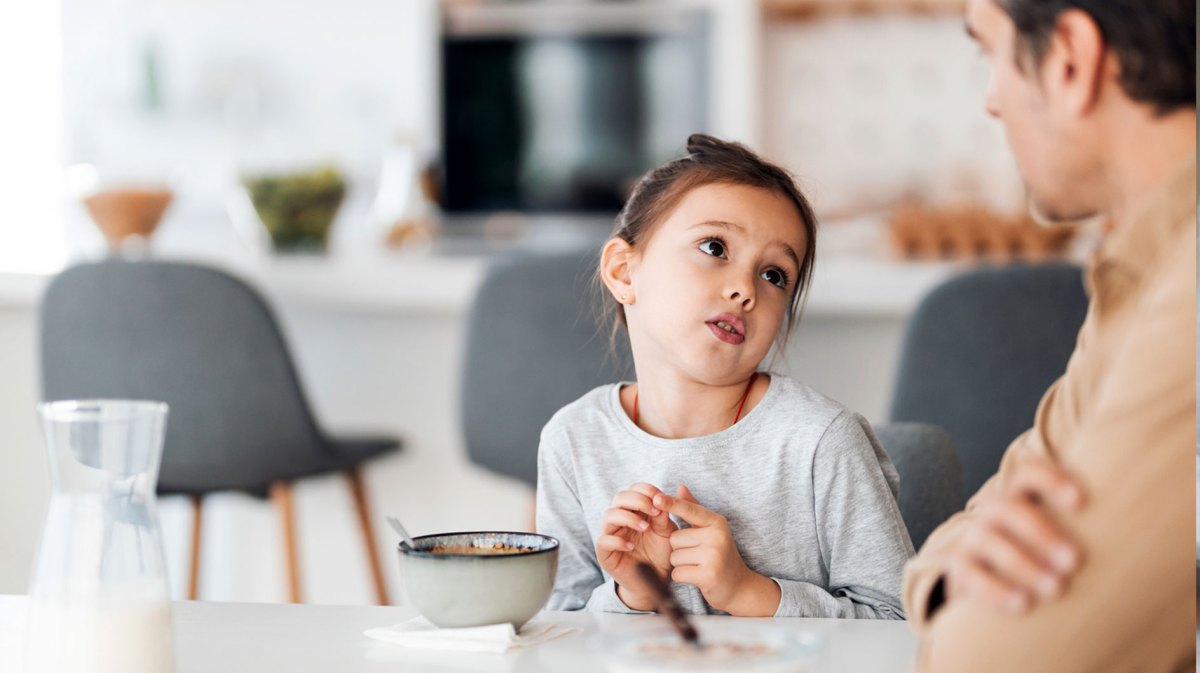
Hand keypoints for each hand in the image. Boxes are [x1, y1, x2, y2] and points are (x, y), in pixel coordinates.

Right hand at [595, 483, 676, 610]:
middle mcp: (621, 519)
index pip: (634, 490)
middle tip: (654, 510)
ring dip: (628, 518)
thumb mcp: (667, 532)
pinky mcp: (605, 553)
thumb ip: (664, 515)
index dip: (646, 490)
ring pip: (609, 515)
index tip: (660, 498)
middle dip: (637, 500)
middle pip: (619, 497)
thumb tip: (661, 497)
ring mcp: (611, 534)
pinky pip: (604, 541)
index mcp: (635, 510)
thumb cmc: (661, 554)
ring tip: (645, 527)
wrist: (655, 582)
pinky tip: (631, 546)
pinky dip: (617, 541)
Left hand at [655, 485, 779, 615]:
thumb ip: (694, 509)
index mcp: (717, 522)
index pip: (690, 510)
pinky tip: (698, 577)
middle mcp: (717, 536)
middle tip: (699, 556)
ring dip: (681, 564)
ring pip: (674, 557)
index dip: (671, 504)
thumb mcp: (710, 529)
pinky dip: (682, 577)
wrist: (739, 586)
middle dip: (680, 549)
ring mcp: (714, 556)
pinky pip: (677, 573)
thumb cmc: (720, 554)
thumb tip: (680, 487)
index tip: (655, 498)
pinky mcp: (708, 575)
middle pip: (675, 538)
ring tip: (699, 566)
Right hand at [944, 454, 1084, 613]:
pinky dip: (997, 590)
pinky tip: (1023, 604)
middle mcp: (992, 510)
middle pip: (1009, 509)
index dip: (1052, 480)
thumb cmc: (1033, 546)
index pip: (1028, 472)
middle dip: (1042, 533)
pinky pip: (973, 575)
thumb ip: (1076, 518)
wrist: (982, 567)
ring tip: (1056, 589)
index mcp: (1018, 493)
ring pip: (991, 541)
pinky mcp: (960, 566)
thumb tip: (1132, 514)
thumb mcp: (1050, 524)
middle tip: (1074, 561)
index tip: (1081, 500)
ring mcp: (973, 536)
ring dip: (1024, 565)